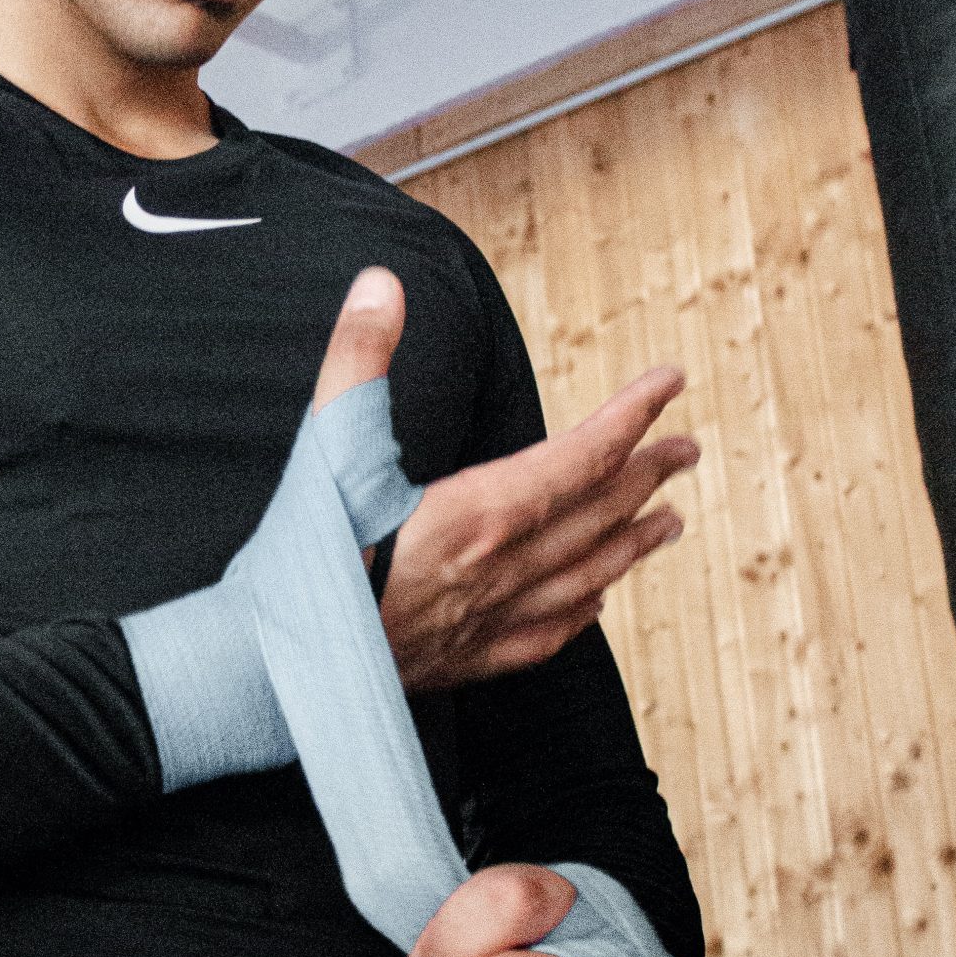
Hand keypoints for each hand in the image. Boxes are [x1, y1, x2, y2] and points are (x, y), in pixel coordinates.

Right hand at [312, 267, 697, 689]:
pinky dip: (586, 609)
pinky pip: (551, 633)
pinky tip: (596, 602)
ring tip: (670, 521)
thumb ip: (358, 360)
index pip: (582, 455)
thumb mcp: (325, 445)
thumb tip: (381, 285)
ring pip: (588, 576)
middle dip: (647, 474)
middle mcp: (500, 570)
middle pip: (599, 515)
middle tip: (685, 447)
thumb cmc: (298, 563)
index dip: (632, 416)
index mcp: (478, 513)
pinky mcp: (469, 661)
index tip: (669, 385)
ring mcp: (490, 621)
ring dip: (634, 542)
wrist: (270, 671)